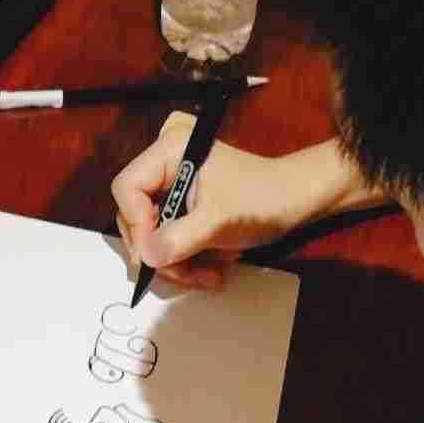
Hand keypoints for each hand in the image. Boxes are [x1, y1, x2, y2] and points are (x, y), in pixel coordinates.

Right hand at [111, 111, 296, 288]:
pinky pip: (167, 235)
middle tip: (186, 274)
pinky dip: (186, 256)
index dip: (137, 225)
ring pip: (151, 232)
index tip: (156, 254)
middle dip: (160, 250)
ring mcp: (172, 182)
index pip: (127, 189)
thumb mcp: (218, 222)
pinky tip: (210, 265)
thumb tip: (145, 257)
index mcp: (169, 148)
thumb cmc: (262, 200)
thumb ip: (179, 239)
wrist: (296, 200)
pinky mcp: (182, 201)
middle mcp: (164, 160)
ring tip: (208, 275)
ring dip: (177, 261)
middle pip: (136, 214)